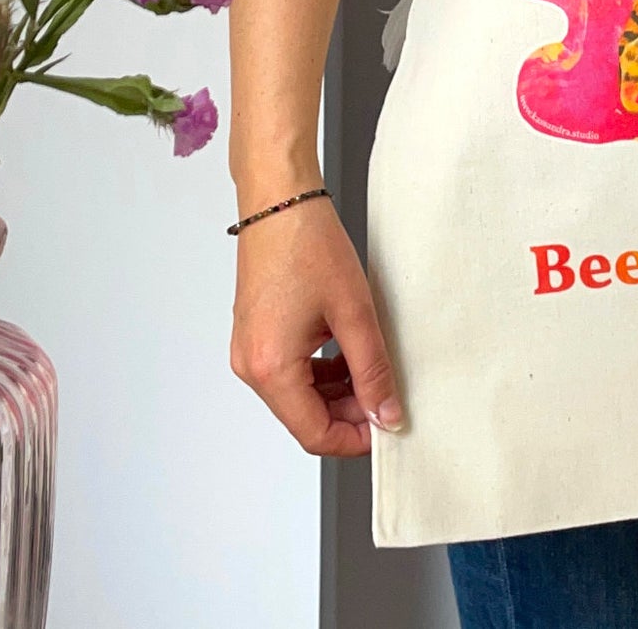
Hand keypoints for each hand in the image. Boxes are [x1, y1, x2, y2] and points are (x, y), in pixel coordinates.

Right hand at [230, 191, 402, 456]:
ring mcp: (250, 349)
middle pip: (304, 416)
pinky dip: (321, 371)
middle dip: (349, 414)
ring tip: (374, 370)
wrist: (279, 197)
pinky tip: (349, 353)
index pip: (314, 433)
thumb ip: (373, 369)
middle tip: (387, 396)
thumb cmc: (307, 242)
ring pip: (298, 394)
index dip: (355, 439)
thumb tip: (386, 414)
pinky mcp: (256, 332)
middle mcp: (251, 364)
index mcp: (270, 367)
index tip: (387, 429)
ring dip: (337, 392)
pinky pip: (290, 370)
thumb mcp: (354, 311)